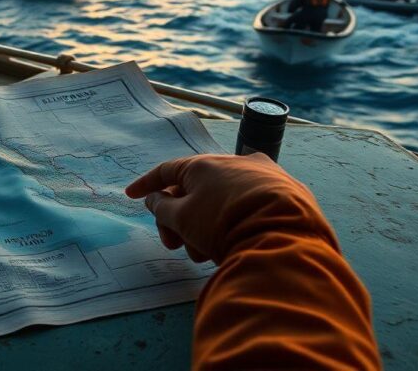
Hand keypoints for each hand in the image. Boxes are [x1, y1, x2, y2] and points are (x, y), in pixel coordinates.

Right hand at [125, 154, 307, 262]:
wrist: (283, 235)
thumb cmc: (223, 223)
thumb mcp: (183, 219)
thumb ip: (162, 208)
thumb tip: (155, 197)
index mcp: (205, 164)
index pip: (167, 170)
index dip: (146, 185)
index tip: (132, 196)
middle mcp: (234, 162)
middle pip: (194, 191)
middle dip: (179, 221)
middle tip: (175, 245)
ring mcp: (263, 176)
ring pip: (221, 202)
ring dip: (205, 228)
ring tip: (207, 255)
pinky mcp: (286, 194)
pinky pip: (247, 207)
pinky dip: (233, 224)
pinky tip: (232, 246)